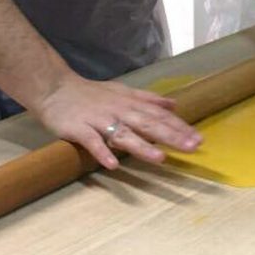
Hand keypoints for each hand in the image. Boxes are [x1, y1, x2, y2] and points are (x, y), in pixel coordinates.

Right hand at [34, 74, 201, 169]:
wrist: (55, 88)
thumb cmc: (92, 94)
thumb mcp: (123, 91)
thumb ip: (148, 99)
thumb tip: (174, 105)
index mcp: (129, 102)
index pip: (158, 115)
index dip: (179, 126)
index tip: (198, 138)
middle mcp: (118, 110)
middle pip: (147, 124)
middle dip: (170, 136)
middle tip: (192, 147)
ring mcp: (99, 120)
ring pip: (123, 134)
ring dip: (141, 146)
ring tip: (160, 158)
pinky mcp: (79, 129)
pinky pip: (92, 142)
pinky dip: (101, 152)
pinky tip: (112, 165)